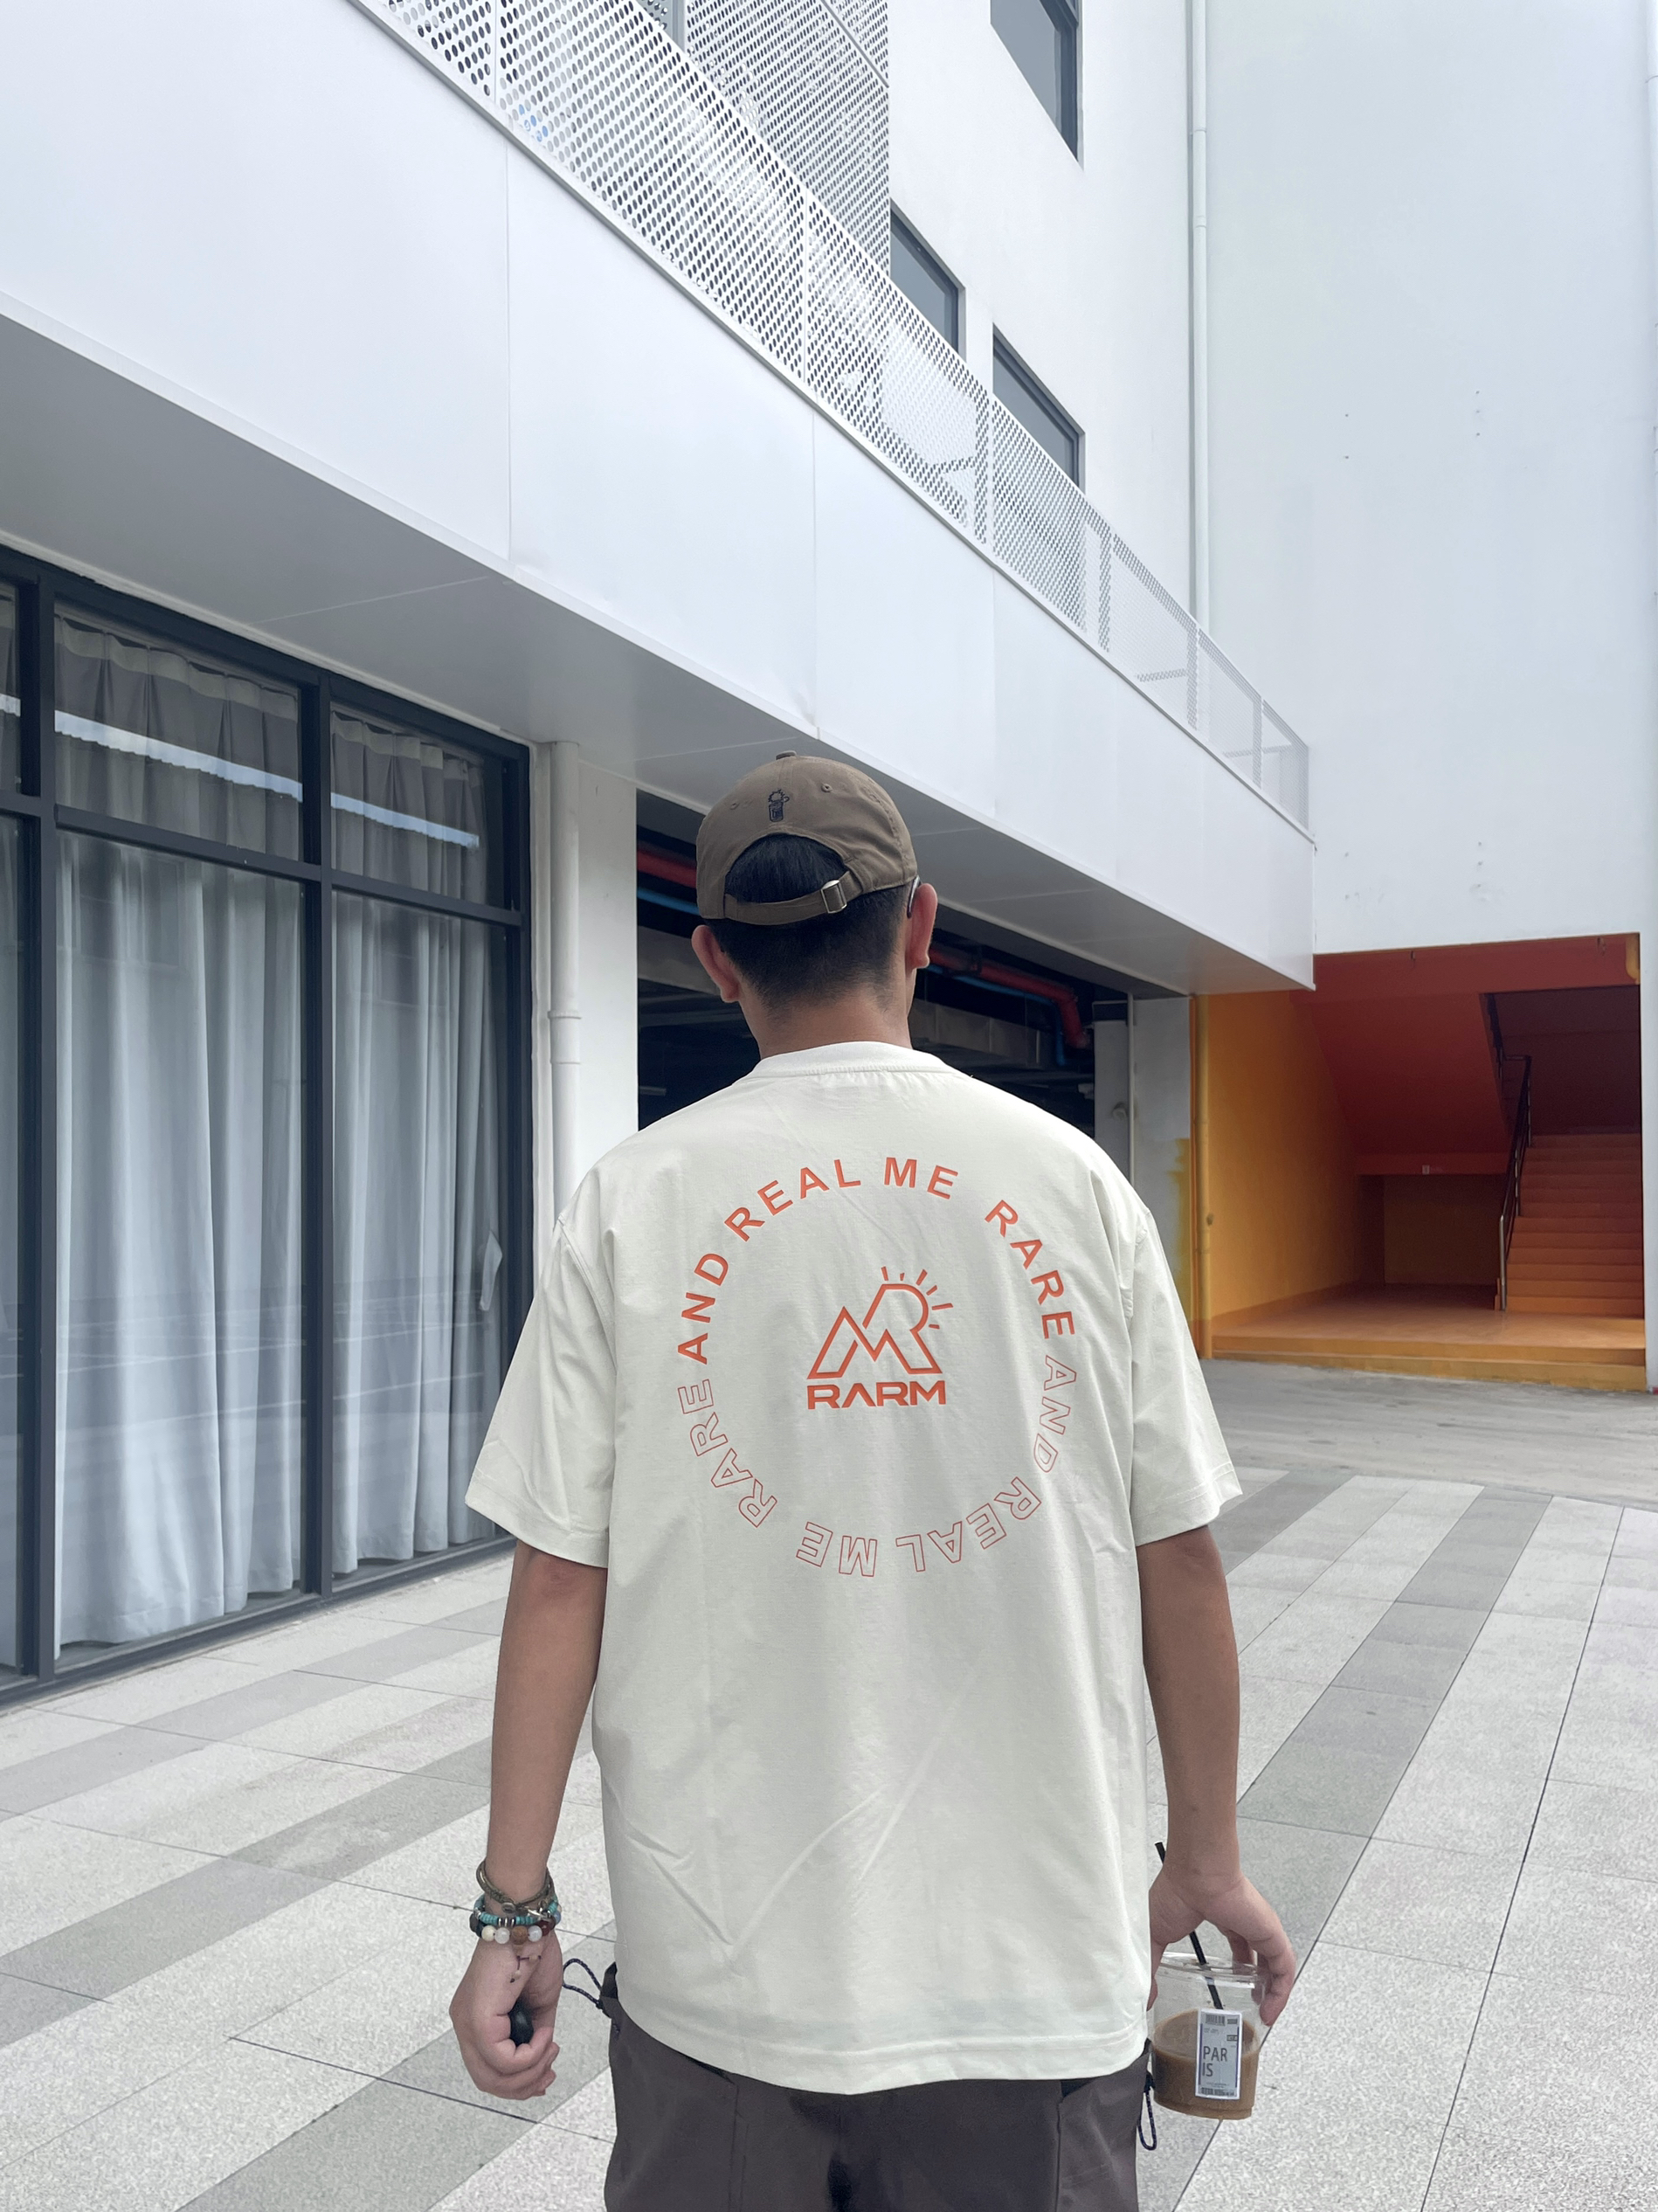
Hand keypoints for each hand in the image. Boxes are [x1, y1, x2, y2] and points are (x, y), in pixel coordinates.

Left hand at [450, 1932, 563, 2098]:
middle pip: (488, 2081)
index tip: (546, 2075)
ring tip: (550, 2051)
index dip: (518, 2083)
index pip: (488, 2070)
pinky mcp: (478, 2020)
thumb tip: (540, 2059)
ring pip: (492, 2077)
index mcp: (476, 2021)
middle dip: (524, 2086)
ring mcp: (467, 2024)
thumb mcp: (539, 2004)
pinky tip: (545, 2037)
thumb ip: (535, 2034)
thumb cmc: (532, 1952)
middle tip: (550, 2072)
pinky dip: (530, 2055)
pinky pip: (502, 2059)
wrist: (528, 1922)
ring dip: (530, 2072)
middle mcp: (465, 2026)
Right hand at [1148, 1863, 1295, 2025]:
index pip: (1238, 1942)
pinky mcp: (1271, 1935)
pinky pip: (1284, 1969)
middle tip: (1252, 2003)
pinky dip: (1281, 1993)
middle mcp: (1243, 1921)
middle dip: (1259, 1980)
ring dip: (1273, 1991)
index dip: (1239, 1966)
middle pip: (1260, 1955)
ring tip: (1265, 2014)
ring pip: (1276, 1965)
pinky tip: (1271, 2011)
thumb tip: (1146, 1996)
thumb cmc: (1176, 1891)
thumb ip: (1150, 1966)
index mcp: (1219, 1915)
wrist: (1195, 1875)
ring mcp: (1259, 1928)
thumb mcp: (1155, 1936)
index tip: (1234, 1986)